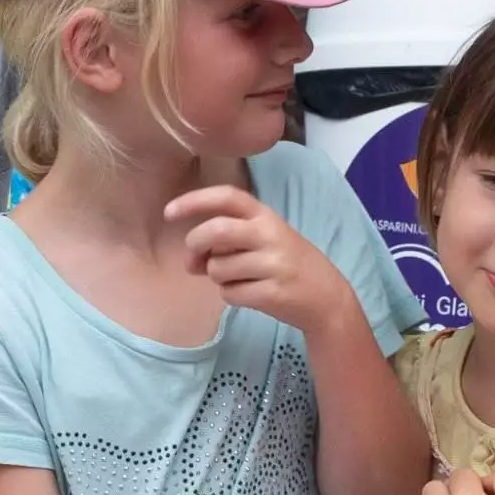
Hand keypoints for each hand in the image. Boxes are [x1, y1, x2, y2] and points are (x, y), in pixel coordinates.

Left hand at [166, 186, 355, 336]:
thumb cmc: (287, 264)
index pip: (226, 197)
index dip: (194, 202)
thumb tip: (190, 260)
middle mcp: (270, 235)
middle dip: (195, 245)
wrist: (326, 297)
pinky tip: (251, 293)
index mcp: (266, 216)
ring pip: (218, 268)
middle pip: (215, 231)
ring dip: (218, 277)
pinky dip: (232, 296)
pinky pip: (229, 294)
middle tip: (196, 260)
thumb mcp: (264, 240)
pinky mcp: (272, 293)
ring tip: (240, 279)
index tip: (168, 212)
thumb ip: (227, 241)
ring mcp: (272, 264)